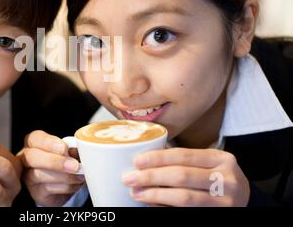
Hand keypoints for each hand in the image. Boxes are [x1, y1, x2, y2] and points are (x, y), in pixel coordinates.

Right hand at [18, 130, 84, 206]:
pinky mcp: (36, 192)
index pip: (34, 138)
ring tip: (80, 176)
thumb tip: (77, 151)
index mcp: (34, 143)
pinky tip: (75, 184)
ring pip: (39, 175)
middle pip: (32, 157)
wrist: (65, 183)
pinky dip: (65, 187)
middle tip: (75, 166)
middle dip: (55, 161)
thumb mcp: (69, 151)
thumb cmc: (65, 160)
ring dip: (64, 176)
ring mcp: (29, 176)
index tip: (64, 149)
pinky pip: (47, 189)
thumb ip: (70, 149)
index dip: (49, 143)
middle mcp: (27, 159)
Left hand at [121, 148, 249, 206]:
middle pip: (181, 176)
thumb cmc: (218, 178)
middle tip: (129, 178)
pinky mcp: (217, 216)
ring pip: (183, 198)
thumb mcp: (210, 163)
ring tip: (136, 193)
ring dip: (154, 195)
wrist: (244, 199)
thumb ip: (185, 160)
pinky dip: (165, 208)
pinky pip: (186, 212)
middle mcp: (227, 180)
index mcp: (222, 159)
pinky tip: (151, 205)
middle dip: (151, 177)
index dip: (158, 158)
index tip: (136, 161)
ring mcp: (225, 202)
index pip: (184, 155)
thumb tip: (144, 161)